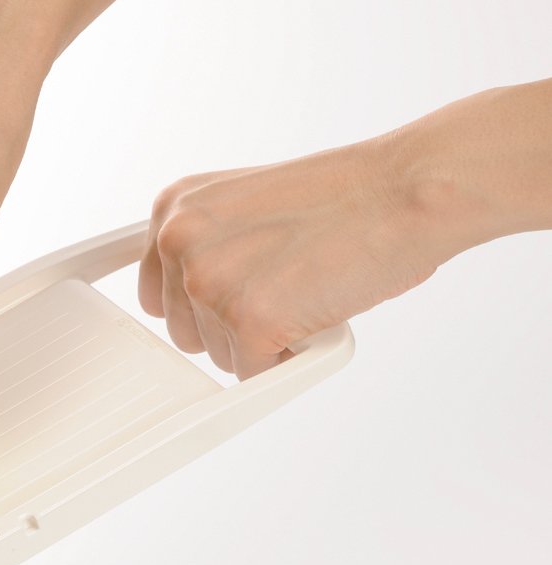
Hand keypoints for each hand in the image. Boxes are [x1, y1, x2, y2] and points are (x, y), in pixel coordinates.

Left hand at [137, 139, 445, 378]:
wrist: (406, 190)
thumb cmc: (348, 197)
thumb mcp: (247, 206)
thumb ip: (210, 246)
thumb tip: (188, 301)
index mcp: (175, 208)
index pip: (158, 294)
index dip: (202, 306)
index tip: (237, 298)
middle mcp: (180, 241)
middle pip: (184, 332)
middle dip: (232, 326)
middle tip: (288, 287)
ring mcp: (209, 282)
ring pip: (218, 356)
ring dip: (262, 340)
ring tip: (307, 289)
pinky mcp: (247, 321)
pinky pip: (254, 374)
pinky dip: (289, 360)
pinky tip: (317, 313)